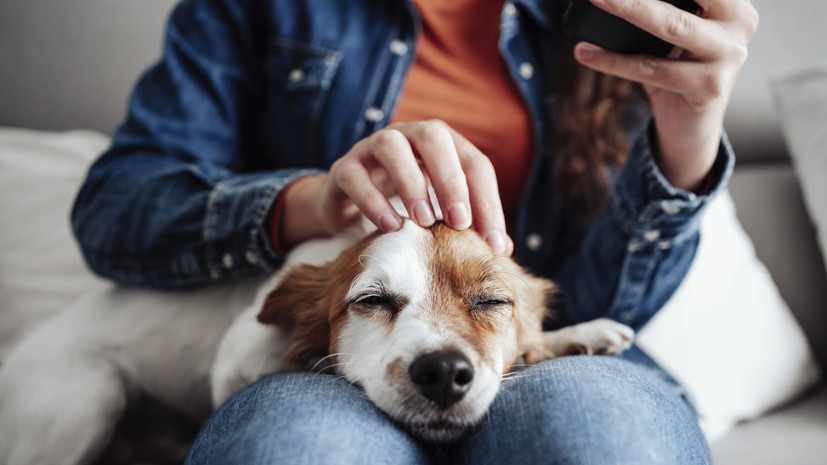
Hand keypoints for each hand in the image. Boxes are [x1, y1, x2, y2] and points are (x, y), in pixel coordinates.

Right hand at [279, 120, 512, 254]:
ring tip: (423, 221)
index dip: (487, 201)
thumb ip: (470, 225)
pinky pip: (355, 175)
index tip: (493, 243)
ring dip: (411, 183)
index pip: (474, 163)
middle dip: (450, 179)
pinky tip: (390, 227)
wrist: (349, 206)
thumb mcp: (440, 213)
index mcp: (442, 145)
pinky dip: (373, 200)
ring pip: (392, 146)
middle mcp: (408, 136)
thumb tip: (503, 250)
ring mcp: (372, 148)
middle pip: (434, 137)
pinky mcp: (344, 168)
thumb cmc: (405, 207)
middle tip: (459, 222)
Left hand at [573, 0, 758, 190]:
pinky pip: (652, 70)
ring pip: (671, 27)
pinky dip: (613, 60)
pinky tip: (586, 52)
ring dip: (626, 10)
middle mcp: (739, 23)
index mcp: (732, 3)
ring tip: (595, 0)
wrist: (690, 128)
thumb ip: (658, 9)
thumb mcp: (669, 32)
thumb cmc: (676, 71)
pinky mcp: (708, 87)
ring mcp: (729, 56)